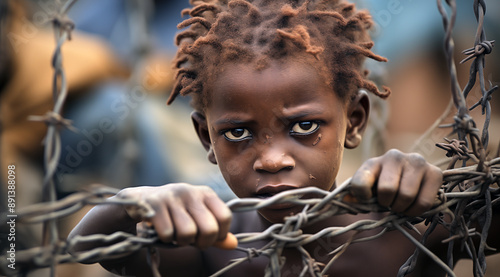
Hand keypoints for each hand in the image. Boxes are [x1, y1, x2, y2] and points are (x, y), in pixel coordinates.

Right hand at [117, 183, 231, 248]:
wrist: (138, 202)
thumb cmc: (173, 214)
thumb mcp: (196, 219)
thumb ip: (215, 232)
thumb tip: (233, 244)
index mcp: (205, 193)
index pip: (225, 217)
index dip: (219, 234)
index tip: (206, 237)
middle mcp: (190, 191)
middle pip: (209, 229)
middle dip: (200, 243)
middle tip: (190, 240)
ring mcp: (172, 196)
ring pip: (188, 233)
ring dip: (179, 241)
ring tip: (173, 233)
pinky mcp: (154, 204)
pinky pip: (167, 233)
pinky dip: (163, 238)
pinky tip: (159, 230)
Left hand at [350, 149, 442, 215]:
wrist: (409, 183)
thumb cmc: (382, 190)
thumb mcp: (366, 192)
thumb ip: (355, 196)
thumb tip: (346, 201)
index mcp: (372, 162)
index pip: (360, 183)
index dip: (362, 198)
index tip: (368, 199)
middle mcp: (394, 156)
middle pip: (387, 190)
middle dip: (387, 204)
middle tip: (389, 203)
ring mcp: (416, 162)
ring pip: (406, 196)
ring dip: (402, 208)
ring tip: (401, 204)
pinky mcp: (434, 172)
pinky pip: (424, 202)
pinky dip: (416, 211)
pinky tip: (413, 205)